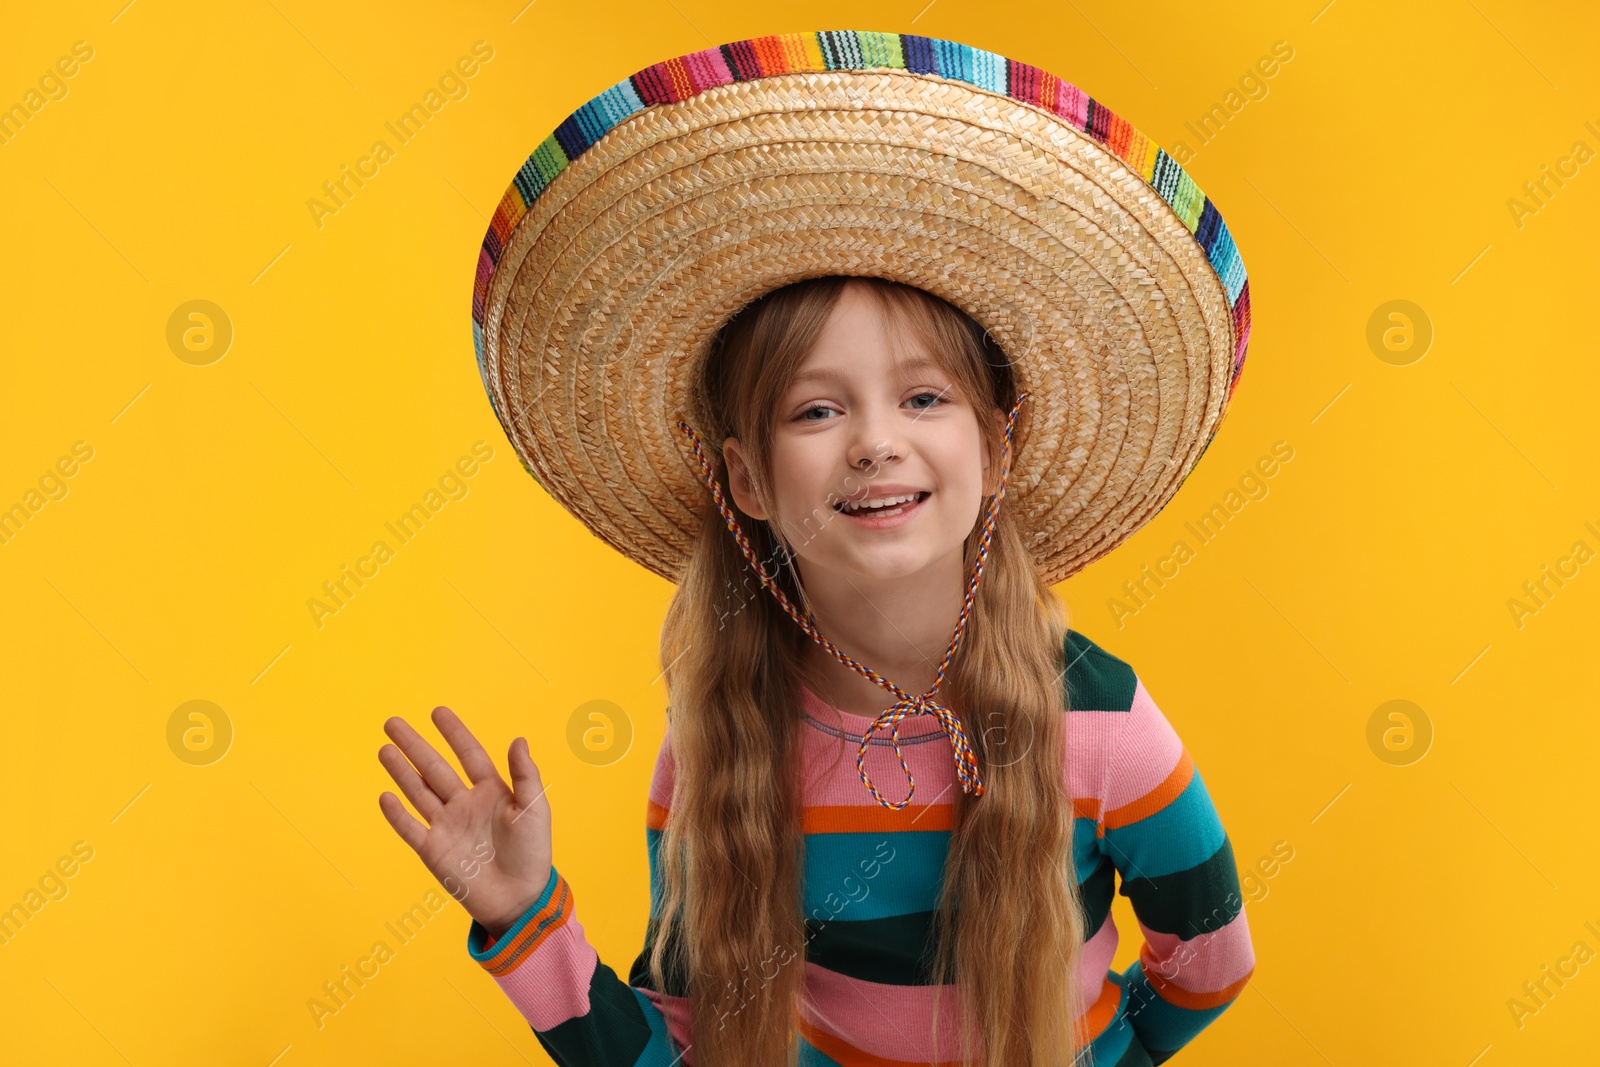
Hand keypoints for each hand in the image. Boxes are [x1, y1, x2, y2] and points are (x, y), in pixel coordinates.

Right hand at [378, 706, 552, 941]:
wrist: (520, 899)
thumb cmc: (532, 854)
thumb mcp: (534, 810)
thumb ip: (525, 775)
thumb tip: (519, 739)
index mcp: (491, 791)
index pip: (468, 754)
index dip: (454, 733)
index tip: (437, 712)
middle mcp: (464, 804)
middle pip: (434, 768)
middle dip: (414, 745)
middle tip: (392, 722)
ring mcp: (447, 826)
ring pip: (418, 792)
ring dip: (401, 771)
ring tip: (384, 749)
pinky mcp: (434, 851)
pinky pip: (411, 829)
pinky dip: (397, 815)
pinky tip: (385, 795)